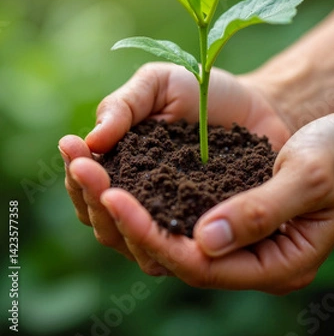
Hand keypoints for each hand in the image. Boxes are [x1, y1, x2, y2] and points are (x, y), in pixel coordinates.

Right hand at [59, 62, 289, 266]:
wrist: (258, 103)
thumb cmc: (202, 91)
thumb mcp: (158, 84)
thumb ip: (124, 105)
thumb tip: (91, 140)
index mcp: (122, 168)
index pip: (86, 185)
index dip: (76, 169)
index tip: (72, 148)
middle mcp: (143, 203)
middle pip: (104, 221)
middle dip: (90, 195)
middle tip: (87, 171)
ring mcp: (176, 222)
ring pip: (136, 246)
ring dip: (119, 225)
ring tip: (113, 196)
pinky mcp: (209, 233)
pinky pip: (184, 251)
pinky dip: (167, 242)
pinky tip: (164, 221)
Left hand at [96, 106, 333, 291]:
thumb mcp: (308, 176)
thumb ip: (260, 211)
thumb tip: (202, 240)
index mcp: (274, 264)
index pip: (196, 263)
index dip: (150, 232)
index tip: (113, 196)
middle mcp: (246, 259)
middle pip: (168, 252)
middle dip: (119, 214)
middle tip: (81, 167)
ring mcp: (231, 237)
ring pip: (161, 232)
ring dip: (118, 200)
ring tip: (80, 160)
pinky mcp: (220, 211)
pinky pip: (171, 210)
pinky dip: (139, 188)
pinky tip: (111, 162)